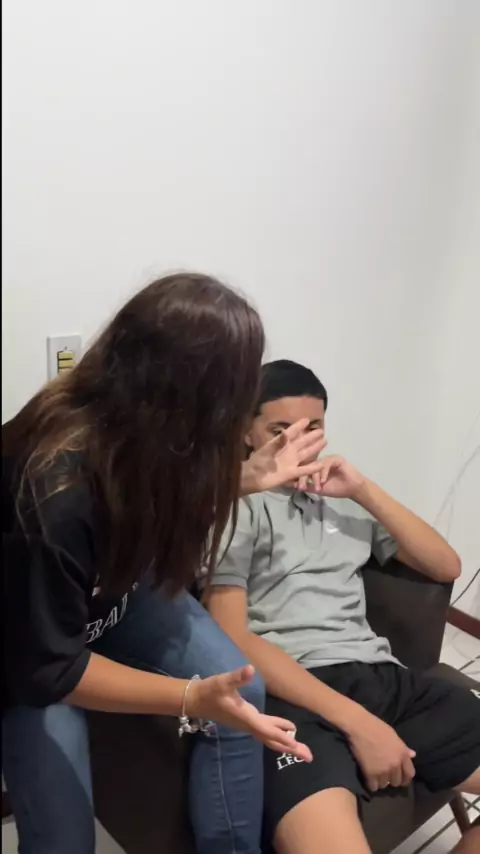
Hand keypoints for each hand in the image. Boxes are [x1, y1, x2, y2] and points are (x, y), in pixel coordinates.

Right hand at [188, 665, 312, 761]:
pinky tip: (289, 730)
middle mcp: (249, 725)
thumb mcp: (222, 682)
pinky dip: (279, 731)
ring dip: (287, 742)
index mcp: (246, 718)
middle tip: (309, 757)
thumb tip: (250, 670)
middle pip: (272, 740)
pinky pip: (267, 730)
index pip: (267, 730)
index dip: (281, 737)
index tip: (296, 746)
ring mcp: (249, 724)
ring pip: (271, 737)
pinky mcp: (247, 720)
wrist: (196, 700)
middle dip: (290, 748)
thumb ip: (237, 677)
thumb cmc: (210, 691)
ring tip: (303, 749)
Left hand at [241, 419, 326, 494]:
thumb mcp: (267, 450)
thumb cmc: (258, 462)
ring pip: (305, 453)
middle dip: (311, 436)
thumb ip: (278, 442)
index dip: (299, 426)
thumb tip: (286, 432)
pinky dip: (312, 468)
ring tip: (324, 441)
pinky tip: (321, 464)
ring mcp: (290, 462)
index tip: (307, 420)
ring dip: (314, 448)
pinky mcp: (291, 473)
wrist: (253, 477)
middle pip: (302, 442)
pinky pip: (304, 470)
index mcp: (280, 443)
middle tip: (321, 430)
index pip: (292, 432)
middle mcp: (288, 451)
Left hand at [297, 455, 364, 498]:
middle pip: (308, 466)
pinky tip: (324, 481)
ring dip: (315, 477)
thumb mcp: (319, 489)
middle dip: (303, 477)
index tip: (296, 488)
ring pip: (317, 465)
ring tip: (318, 487)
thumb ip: (308, 486)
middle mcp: (320, 461)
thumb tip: (294, 486)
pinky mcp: (336, 458)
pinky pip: (327, 464)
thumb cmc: (337, 489)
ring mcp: (328, 459)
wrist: (352, 490)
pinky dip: (324, 473)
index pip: (303, 470)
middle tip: (302, 487)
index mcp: (315, 467)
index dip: (298, 478)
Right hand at [347, 712, 415, 791]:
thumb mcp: (394, 735)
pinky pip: (373, 787)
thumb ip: (403, 748)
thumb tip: (412, 755)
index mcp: (402, 754)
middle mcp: (395, 764)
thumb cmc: (377, 727)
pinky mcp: (370, 774)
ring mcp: (383, 770)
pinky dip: (371, 784)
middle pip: (396, 782)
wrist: (359, 726)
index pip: (409, 774)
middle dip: (391, 779)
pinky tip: (368, 777)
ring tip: (375, 774)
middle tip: (384, 774)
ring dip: (380, 781)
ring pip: (384, 785)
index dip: (405, 778)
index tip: (400, 778)